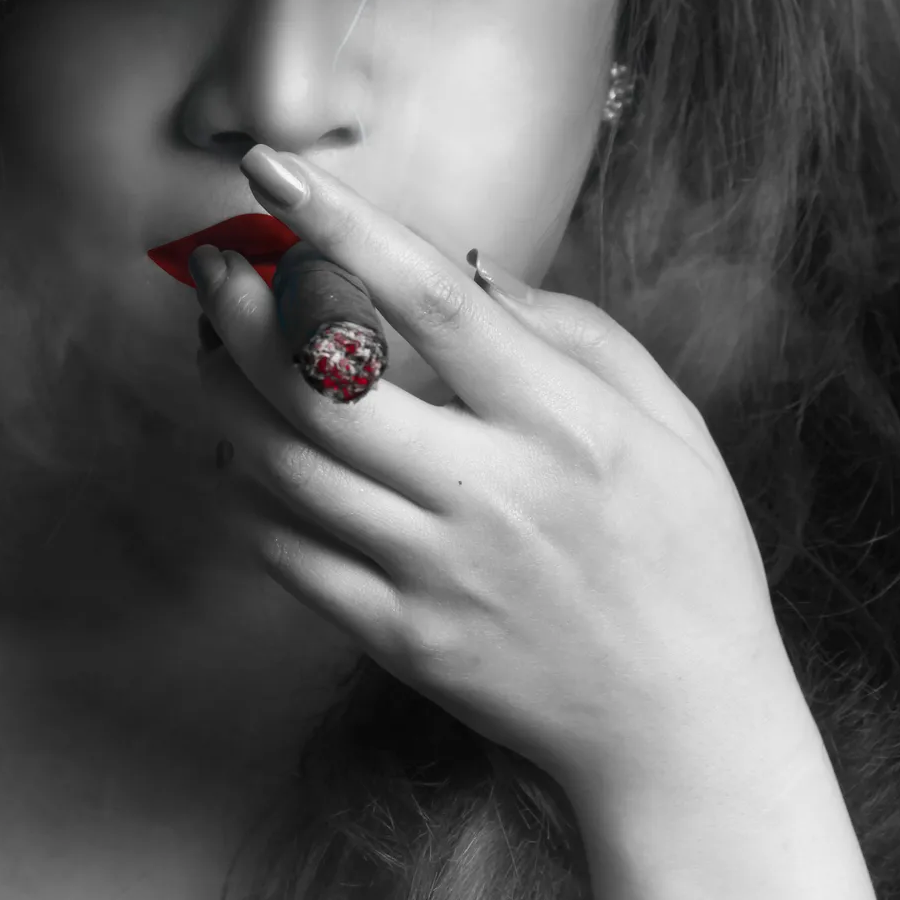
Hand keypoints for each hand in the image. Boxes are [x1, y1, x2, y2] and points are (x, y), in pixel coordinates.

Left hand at [192, 145, 797, 807]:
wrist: (681, 727)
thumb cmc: (685, 557)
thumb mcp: (667, 421)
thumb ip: (572, 330)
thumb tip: (465, 266)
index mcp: (562, 424)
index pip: (429, 300)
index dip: (342, 224)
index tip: (273, 172)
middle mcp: (489, 493)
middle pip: (320, 383)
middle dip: (244, 308)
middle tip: (218, 266)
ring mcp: (435, 572)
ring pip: (282, 464)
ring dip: (225, 393)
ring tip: (213, 349)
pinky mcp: (399, 638)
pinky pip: (285, 553)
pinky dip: (245, 492)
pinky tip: (241, 451)